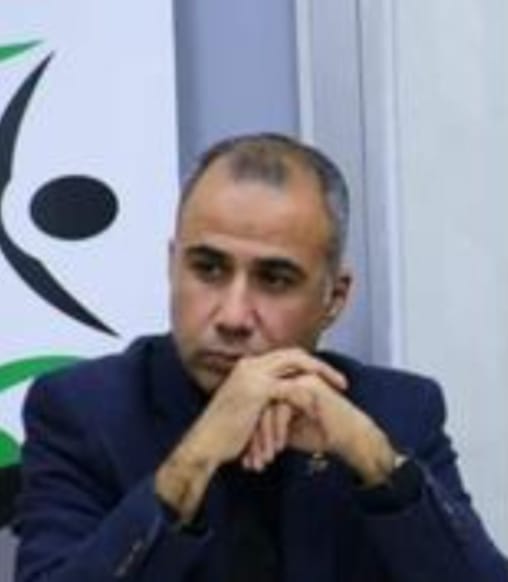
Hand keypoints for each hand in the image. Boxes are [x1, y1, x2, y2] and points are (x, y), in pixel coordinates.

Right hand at [191, 348, 346, 468]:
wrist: (204, 445)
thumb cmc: (224, 433)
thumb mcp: (245, 409)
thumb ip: (262, 399)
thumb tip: (281, 402)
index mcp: (248, 366)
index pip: (285, 356)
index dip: (307, 364)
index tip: (326, 377)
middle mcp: (250, 365)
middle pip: (295, 354)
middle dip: (321, 366)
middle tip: (341, 381)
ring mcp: (253, 375)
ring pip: (296, 364)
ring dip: (321, 375)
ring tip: (338, 390)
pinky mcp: (256, 391)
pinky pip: (291, 388)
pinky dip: (308, 396)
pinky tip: (320, 406)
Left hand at [244, 372, 397, 485]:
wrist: (351, 438)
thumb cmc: (318, 434)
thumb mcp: (285, 431)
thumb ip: (266, 426)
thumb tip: (245, 438)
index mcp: (278, 386)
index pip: (253, 407)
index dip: (249, 434)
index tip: (245, 460)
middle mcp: (286, 379)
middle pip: (257, 405)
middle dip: (253, 437)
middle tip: (251, 463)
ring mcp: (297, 379)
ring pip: (267, 406)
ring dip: (263, 437)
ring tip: (264, 460)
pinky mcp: (307, 386)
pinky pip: (282, 408)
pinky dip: (277, 431)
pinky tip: (278, 449)